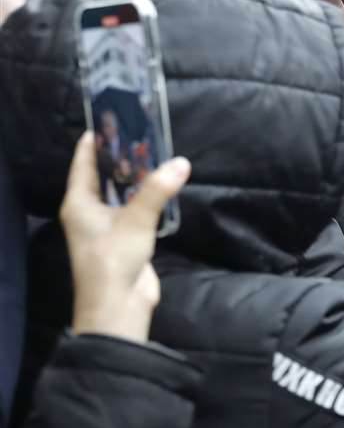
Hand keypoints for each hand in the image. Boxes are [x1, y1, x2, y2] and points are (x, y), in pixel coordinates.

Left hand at [60, 131, 189, 341]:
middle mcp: (89, 212)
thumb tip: (181, 163)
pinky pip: (134, 210)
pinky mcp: (125, 239)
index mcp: (79, 203)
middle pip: (102, 177)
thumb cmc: (113, 259)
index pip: (82, 165)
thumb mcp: (136, 221)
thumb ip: (157, 190)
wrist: (118, 304)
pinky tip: (163, 187)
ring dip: (136, 178)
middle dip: (120, 157)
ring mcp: (107, 226)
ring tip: (156, 154)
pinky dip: (146, 197)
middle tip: (141, 133)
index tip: (107, 122)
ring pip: (120, 194)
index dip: (92, 143)